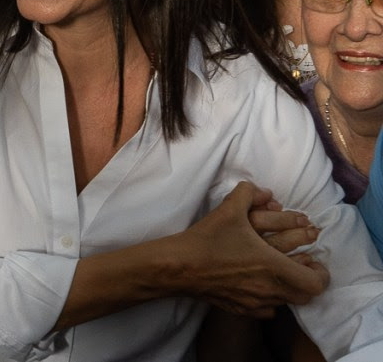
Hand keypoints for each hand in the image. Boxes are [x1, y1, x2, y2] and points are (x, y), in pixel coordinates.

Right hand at [169, 182, 328, 317]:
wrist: (180, 265)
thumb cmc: (208, 238)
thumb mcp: (229, 208)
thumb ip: (249, 193)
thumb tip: (263, 191)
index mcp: (273, 266)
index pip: (315, 281)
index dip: (320, 272)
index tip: (313, 260)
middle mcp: (269, 289)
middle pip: (305, 295)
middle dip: (307, 279)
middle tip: (301, 265)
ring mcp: (255, 302)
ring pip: (286, 302)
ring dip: (288, 288)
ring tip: (281, 274)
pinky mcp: (240, 309)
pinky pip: (266, 310)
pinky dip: (270, 300)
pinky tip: (260, 288)